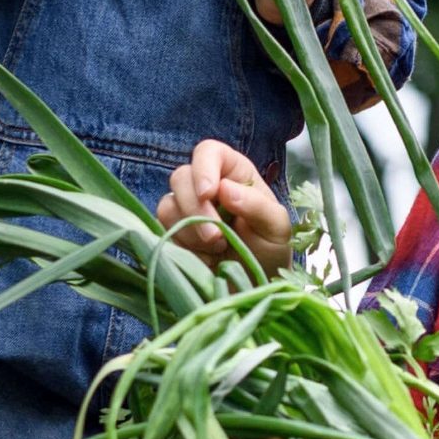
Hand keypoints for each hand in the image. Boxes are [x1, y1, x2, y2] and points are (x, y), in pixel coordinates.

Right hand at [155, 139, 293, 272]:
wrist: (253, 286)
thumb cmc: (269, 251)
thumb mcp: (276, 228)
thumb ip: (256, 206)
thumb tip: (225, 189)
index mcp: (234, 173)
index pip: (209, 152)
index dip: (203, 168)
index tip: (209, 194)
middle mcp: (206, 186)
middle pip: (181, 177)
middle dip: (195, 208)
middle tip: (215, 239)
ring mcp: (186, 210)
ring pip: (168, 206)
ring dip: (190, 231)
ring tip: (217, 250)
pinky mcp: (172, 233)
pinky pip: (161, 231)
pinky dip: (182, 246)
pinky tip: (203, 259)